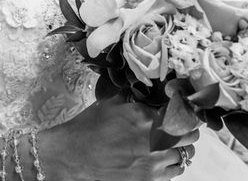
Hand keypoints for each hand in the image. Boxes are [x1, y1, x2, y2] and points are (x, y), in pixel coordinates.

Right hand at [39, 97, 199, 180]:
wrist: (73, 155)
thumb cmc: (88, 128)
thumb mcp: (110, 103)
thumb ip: (132, 98)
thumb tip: (145, 91)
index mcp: (146, 116)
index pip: (182, 113)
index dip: (184, 112)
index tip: (183, 112)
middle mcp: (155, 139)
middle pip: (190, 135)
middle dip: (185, 130)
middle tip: (178, 128)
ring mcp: (154, 162)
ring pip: (185, 155)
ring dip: (180, 148)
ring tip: (170, 145)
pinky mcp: (150, 179)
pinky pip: (175, 172)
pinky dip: (173, 165)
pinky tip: (162, 160)